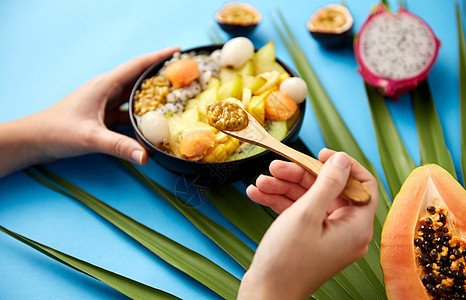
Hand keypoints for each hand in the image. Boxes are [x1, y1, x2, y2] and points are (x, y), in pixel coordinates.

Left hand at [0, 47, 178, 176]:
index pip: (137, 65)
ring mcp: (106, 103)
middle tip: (183, 77)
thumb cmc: (58, 131)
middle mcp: (107, 90)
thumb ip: (119, 146)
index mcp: (105, 85)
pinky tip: (153, 123)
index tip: (178, 51)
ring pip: (135, 96)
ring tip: (175, 99)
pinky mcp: (104, 116)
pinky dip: (142, 115)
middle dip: (160, 76)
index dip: (158, 57)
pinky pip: (129, 112)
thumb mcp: (90, 138)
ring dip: (153, 97)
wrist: (35, 140)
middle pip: (139, 78)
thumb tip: (145, 156)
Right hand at [238, 149, 377, 298]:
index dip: (343, 165)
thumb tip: (343, 160)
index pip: (362, 185)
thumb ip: (327, 183)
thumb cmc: (287, 261)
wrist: (265, 295)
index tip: (320, 154)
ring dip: (283, 187)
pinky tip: (257, 194)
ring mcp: (324, 235)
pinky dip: (279, 202)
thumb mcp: (306, 214)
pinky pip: (297, 212)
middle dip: (299, 175)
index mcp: (355, 226)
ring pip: (308, 199)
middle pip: (328, 189)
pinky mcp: (307, 239)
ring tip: (260, 182)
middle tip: (275, 167)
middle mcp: (344, 230)